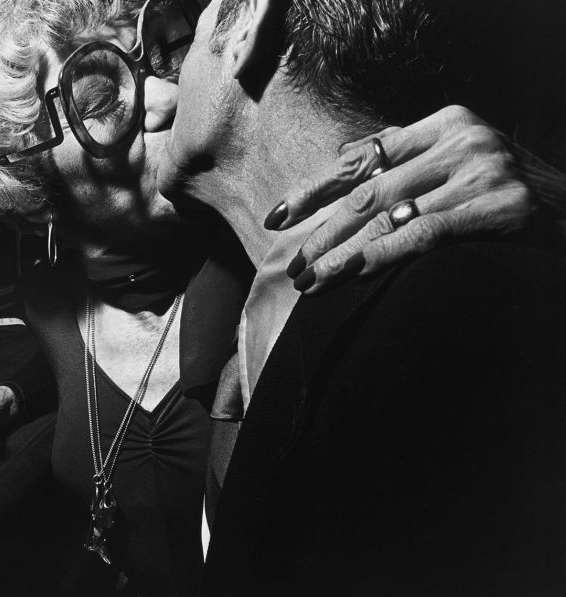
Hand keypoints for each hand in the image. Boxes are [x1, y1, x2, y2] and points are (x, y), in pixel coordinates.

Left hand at [266, 105, 563, 293]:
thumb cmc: (511, 195)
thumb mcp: (460, 165)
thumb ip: (409, 162)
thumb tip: (343, 168)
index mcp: (444, 123)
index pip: (361, 157)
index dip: (314, 189)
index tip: (278, 217)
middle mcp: (460, 139)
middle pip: (368, 189)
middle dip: (323, 233)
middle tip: (293, 265)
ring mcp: (480, 170)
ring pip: (387, 214)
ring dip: (340, 253)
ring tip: (310, 281)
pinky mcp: (496, 206)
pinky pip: (421, 233)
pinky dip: (379, 256)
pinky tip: (349, 276)